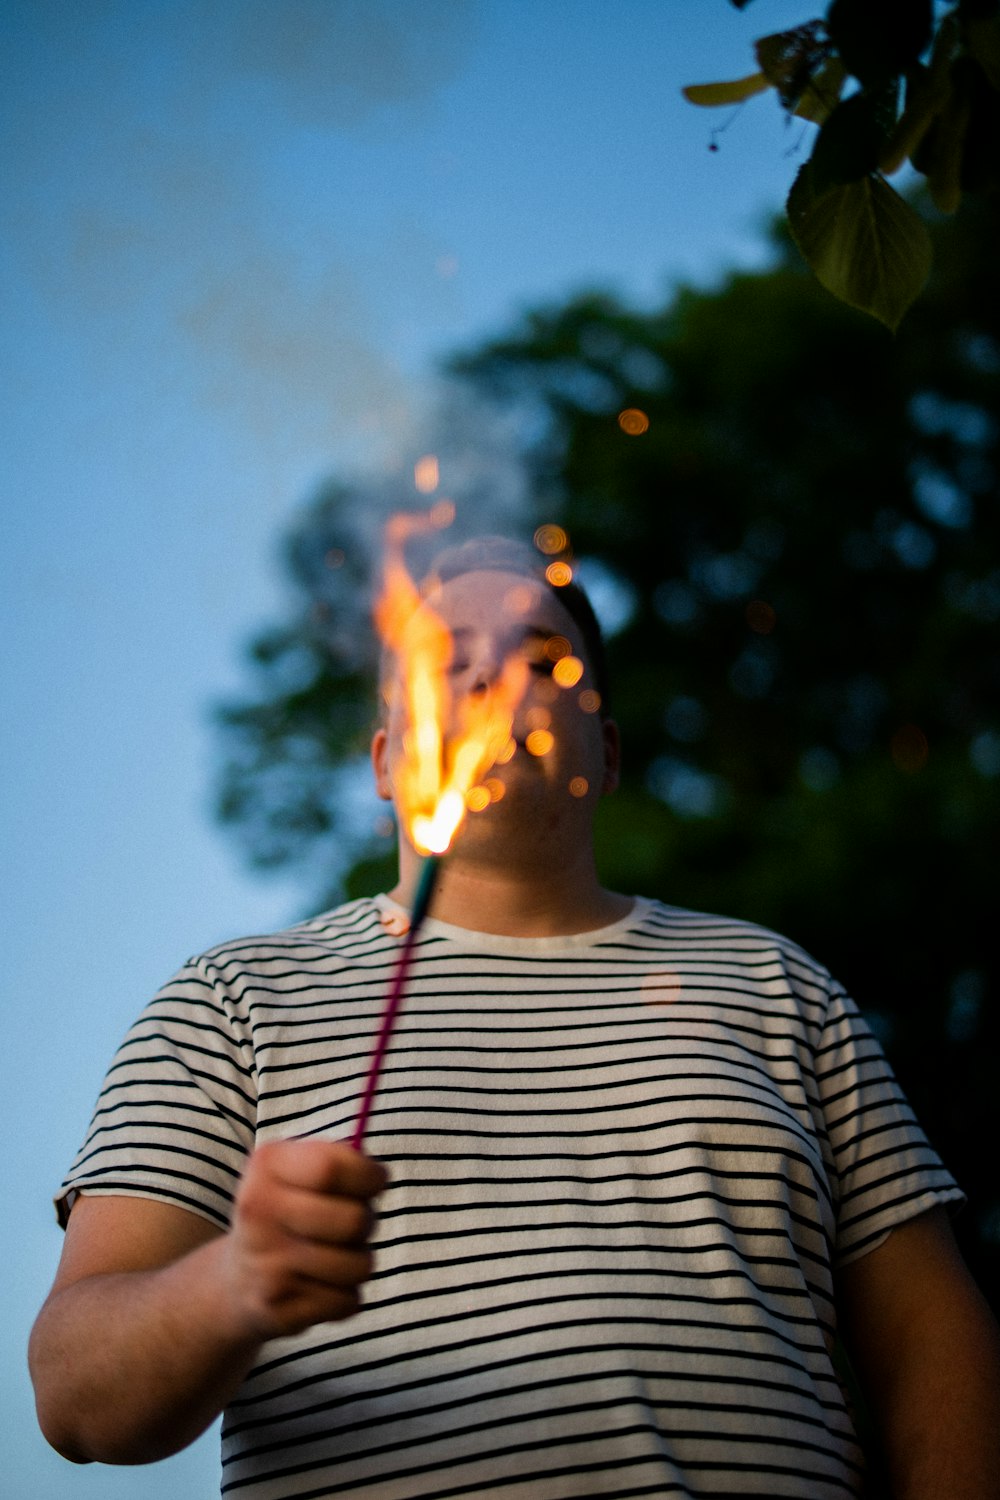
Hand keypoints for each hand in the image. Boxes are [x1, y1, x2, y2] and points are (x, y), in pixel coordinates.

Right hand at [219, 1139, 387, 1340]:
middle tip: (351, 1225)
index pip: (331, 1168)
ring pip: (358, 1266)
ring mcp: (267, 1265)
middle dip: (367, 1223)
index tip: (375, 1182)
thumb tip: (378, 1177)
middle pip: (353, 1220)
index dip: (368, 1175)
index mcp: (267, 1166)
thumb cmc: (287, 1213)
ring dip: (359, 1261)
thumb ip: (339, 1162)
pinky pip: (347, 1301)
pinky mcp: (279, 1310)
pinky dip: (345, 1296)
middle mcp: (259, 1213)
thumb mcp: (297, 1170)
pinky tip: (321, 1285)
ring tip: (336, 1255)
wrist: (236, 1280)